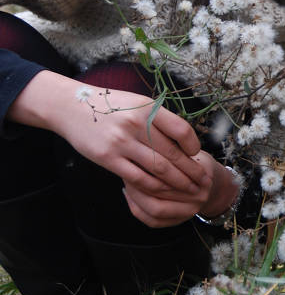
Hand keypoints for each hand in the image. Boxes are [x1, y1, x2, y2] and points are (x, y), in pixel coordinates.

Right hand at [9, 72, 210, 217]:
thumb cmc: (109, 105)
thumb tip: (184, 140)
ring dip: (177, 182)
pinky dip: (154, 187)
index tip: (197, 154)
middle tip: (202, 181)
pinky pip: (138, 178)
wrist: (71, 107)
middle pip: (172, 154)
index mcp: (147, 108)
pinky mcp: (108, 159)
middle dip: (191, 171)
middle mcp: (136, 124)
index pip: (181, 130)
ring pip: (158, 169)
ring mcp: (122, 143)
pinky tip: (163, 191)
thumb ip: (158, 119)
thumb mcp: (137, 102)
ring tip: (189, 189)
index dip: (193, 145)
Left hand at [123, 151, 241, 227]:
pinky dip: (137, 208)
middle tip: (125, 166)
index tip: (134, 152)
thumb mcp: (189, 150)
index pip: (169, 171)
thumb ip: (170, 148)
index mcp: (201, 175)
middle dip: (138, 178)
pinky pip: (152, 221)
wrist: (214, 186)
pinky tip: (128, 194)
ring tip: (126, 180)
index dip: (148, 162)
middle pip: (160, 191)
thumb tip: (141, 144)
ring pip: (154, 209)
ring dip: (136, 195)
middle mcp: (197, 197)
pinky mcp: (177, 222)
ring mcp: (188, 212)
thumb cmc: (197, 162)